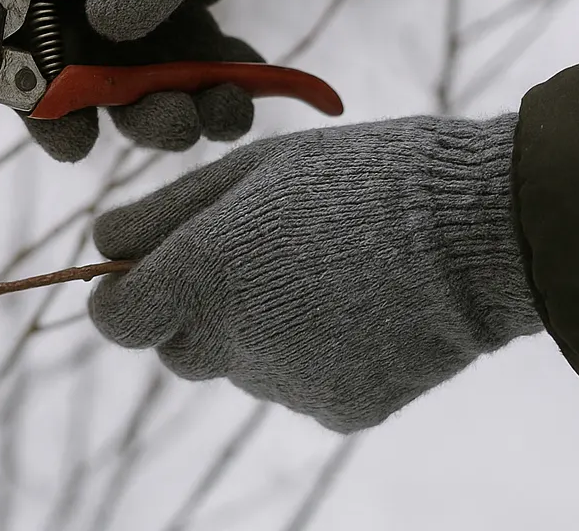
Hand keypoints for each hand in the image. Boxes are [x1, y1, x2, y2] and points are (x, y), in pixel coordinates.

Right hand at [0, 0, 417, 160]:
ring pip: (121, 57)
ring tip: (228, 112)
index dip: (11, 54)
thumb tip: (107, 30)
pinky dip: (207, 79)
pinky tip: (251, 84)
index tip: (59, 116)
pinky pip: (174, 48)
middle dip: (108, 97)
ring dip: (167, 98)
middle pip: (59, 36)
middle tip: (167, 128)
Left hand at [87, 113, 541, 432]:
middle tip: (255, 257)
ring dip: (258, 329)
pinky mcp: (339, 410)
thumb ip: (165, 211)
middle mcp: (234, 340)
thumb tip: (102, 244)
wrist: (476, 227)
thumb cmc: (358, 176)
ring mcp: (287, 384)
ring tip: (324, 272)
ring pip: (241, 366)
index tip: (143, 272)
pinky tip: (359, 305)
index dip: (122, 295)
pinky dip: (315, 354)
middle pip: (177, 347)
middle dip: (193, 310)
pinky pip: (300, 386)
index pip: (117, 318)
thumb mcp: (254, 168)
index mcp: (203, 274)